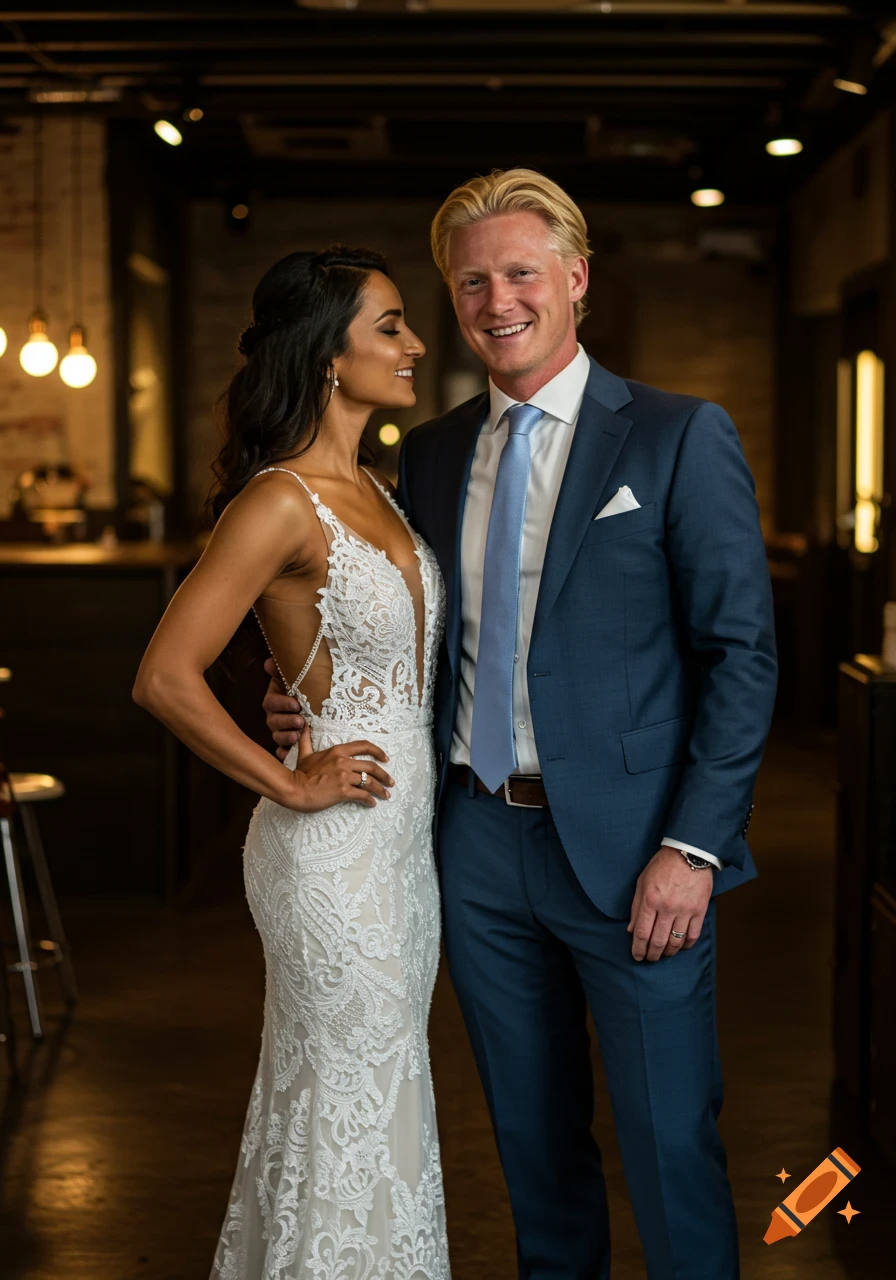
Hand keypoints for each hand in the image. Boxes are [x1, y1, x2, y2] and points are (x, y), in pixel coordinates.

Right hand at [262, 657, 305, 760]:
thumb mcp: (296, 677)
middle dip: (287, 722)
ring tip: (297, 736)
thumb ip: (283, 669)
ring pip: (277, 736)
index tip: (296, 704)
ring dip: (286, 737)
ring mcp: (280, 731)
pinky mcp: (288, 744)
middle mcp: (274, 716)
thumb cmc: (306, 688)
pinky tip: (287, 754)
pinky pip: (282, 750)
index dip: (282, 704)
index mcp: (274, 700)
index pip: (272, 702)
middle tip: (301, 721)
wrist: (317, 701)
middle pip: (274, 722)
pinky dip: (284, 753)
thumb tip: (270, 662)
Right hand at [287, 724, 393, 812]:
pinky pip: (362, 795)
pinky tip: (372, 803)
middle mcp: (344, 761)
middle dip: (384, 775)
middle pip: (371, 767)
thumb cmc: (299, 773)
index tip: (386, 759)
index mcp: (337, 751)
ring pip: (369, 782)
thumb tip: (305, 725)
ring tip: (386, 795)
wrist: (294, 789)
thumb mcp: (304, 754)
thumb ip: (306, 740)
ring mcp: (344, 776)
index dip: (378, 752)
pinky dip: (370, 800)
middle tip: (390, 782)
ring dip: (380, 789)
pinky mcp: (343, 791)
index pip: (364, 746)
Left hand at [627, 846, 711, 961]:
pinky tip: (681, 947)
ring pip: (676, 941)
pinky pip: (693, 935)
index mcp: (650, 900)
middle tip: (650, 959)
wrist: (689, 852)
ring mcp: (685, 910)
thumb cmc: (662, 865)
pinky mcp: (700, 910)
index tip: (637, 956)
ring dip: (668, 952)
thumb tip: (631, 930)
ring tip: (664, 954)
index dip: (638, 948)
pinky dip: (686, 945)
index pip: (641, 932)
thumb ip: (636, 906)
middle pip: (658, 941)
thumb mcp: (642, 881)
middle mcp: (667, 908)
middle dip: (652, 954)